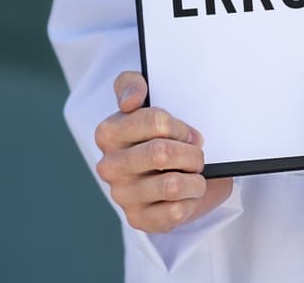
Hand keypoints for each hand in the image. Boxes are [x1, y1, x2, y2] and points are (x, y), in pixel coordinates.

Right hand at [94, 71, 232, 232]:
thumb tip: (129, 100)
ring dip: (195, 178)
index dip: (181, 127)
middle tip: (196, 155)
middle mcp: (109, 166)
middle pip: (163, 153)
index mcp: (108, 133)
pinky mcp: (138, 220)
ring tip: (194, 174)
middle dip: (191, 153)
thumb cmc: (161, 133)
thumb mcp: (149, 98)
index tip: (187, 133)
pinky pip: (175, 212)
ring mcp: (122, 195)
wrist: (177, 172)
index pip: (155, 121)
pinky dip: (191, 201)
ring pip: (172, 185)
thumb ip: (133, 84)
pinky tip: (187, 194)